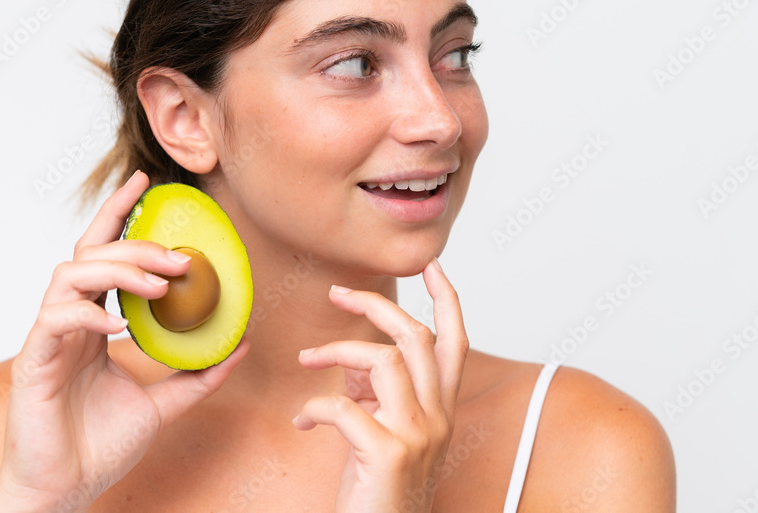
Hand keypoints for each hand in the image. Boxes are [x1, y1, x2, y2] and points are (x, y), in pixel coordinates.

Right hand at [0, 170, 248, 511]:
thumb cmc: (100, 445)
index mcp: (93, 323)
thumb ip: (196, 375)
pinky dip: (88, 314)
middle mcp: (67, 321)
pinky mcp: (32, 362)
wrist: (64, 491)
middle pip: (91, 255)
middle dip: (136, 245)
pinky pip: (55, 320)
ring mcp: (47, 338)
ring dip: (118, 271)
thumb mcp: (163, 404)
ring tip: (159, 286)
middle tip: (179, 257)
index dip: (119, 214)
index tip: (147, 183)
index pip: (102, 254)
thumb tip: (240, 346)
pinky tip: (119, 327)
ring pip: (70, 274)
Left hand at [294, 258, 467, 512]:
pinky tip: (302, 422)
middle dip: (376, 305)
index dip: (447, 300)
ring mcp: (417, 436)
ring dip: (336, 352)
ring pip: (383, 360)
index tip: (432, 266)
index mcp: (441, 411)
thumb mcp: (385, 433)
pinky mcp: (389, 454)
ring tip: (307, 361)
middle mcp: (439, 419)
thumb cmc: (379, 493)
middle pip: (416, 337)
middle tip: (338, 294)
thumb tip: (352, 361)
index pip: (455, 344)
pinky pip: (343, 409)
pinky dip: (314, 409)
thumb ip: (377, 393)